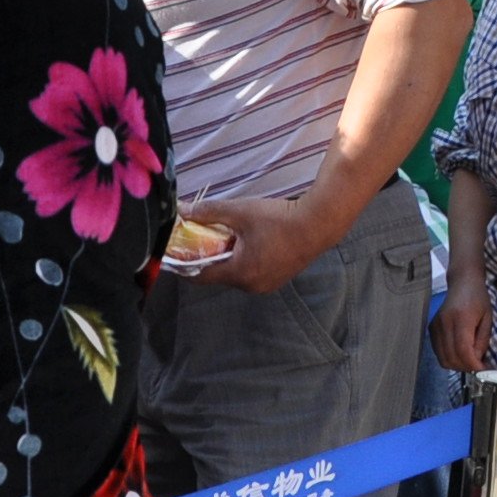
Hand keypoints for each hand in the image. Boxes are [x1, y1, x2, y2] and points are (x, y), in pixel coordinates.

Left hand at [179, 188, 333, 293]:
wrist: (318, 224)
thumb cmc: (278, 219)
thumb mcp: (239, 211)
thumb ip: (208, 212)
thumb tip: (182, 211)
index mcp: (240, 273)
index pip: (201, 276)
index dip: (186, 264)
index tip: (178, 252)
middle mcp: (251, 286)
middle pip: (219, 275)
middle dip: (211, 257)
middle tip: (206, 237)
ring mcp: (266, 285)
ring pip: (236, 274)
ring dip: (229, 258)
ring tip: (231, 237)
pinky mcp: (277, 279)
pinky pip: (252, 273)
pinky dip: (245, 260)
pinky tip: (250, 241)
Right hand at [433, 275, 490, 373]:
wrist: (462, 283)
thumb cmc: (478, 299)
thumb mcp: (488, 319)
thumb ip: (482, 341)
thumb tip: (478, 361)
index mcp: (461, 318)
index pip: (463, 350)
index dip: (473, 364)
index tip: (483, 369)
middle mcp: (444, 323)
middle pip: (451, 357)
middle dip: (466, 367)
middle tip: (479, 366)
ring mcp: (435, 327)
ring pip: (443, 358)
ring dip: (457, 365)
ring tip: (470, 360)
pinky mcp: (432, 329)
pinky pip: (438, 353)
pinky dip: (450, 358)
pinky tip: (460, 354)